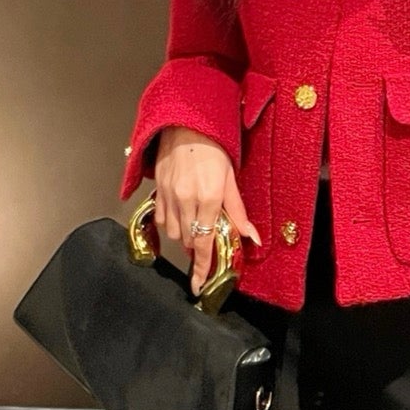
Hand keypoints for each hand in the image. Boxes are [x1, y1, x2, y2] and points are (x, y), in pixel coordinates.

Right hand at [151, 125, 262, 294]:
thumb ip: (239, 212)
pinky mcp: (157, 190)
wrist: (185, 124)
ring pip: (173, 233)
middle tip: (207, 243)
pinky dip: (170, 223)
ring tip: (195, 222)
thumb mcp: (232, 178)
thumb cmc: (214, 148)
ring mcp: (169, 196)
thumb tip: (252, 238)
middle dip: (197, 247)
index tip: (199, 285)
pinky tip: (180, 213)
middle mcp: (187, 200)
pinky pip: (161, 218)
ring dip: (184, 235)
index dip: (201, 267)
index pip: (204, 242)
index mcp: (209, 197)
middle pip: (189, 240)